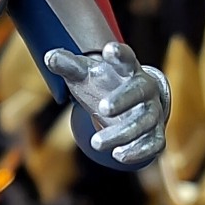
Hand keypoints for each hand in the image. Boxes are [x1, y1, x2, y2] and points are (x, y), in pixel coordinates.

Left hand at [45, 41, 169, 167]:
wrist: (129, 104)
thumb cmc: (104, 84)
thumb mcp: (86, 74)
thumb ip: (68, 65)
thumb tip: (50, 57)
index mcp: (127, 70)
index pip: (126, 58)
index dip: (119, 53)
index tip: (108, 49)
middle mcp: (145, 89)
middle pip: (138, 91)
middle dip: (122, 100)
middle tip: (101, 108)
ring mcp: (152, 112)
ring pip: (142, 122)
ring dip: (121, 133)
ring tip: (95, 143)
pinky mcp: (155, 134)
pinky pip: (154, 143)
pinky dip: (138, 151)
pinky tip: (118, 155)